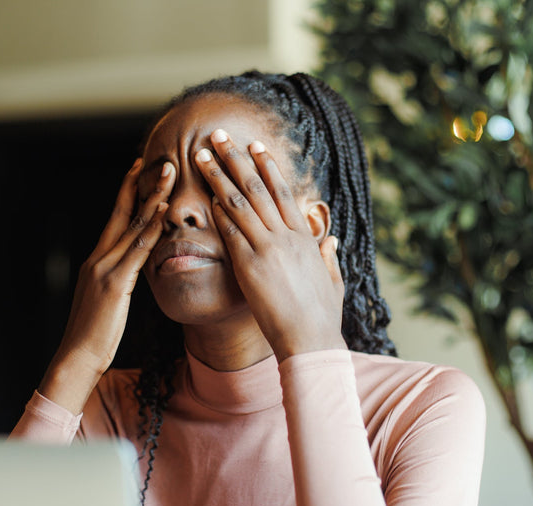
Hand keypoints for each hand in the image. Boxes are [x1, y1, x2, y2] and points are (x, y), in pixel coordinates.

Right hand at [39, 158, 174, 411]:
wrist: (75, 358)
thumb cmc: (92, 336)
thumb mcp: (106, 302)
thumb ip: (117, 281)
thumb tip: (129, 272)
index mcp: (96, 262)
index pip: (115, 220)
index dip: (127, 194)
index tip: (139, 171)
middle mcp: (99, 258)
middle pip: (121, 213)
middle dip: (140, 184)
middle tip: (159, 160)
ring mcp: (105, 268)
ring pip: (131, 225)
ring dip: (152, 197)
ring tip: (168, 174)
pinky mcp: (115, 283)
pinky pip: (137, 249)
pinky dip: (150, 228)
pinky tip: (162, 211)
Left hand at [195, 129, 345, 361]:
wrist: (310, 341)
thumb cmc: (321, 317)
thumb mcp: (333, 281)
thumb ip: (328, 257)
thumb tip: (331, 240)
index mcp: (305, 238)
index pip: (283, 193)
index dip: (267, 167)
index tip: (255, 147)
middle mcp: (286, 236)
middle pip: (257, 187)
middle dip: (236, 159)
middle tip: (219, 136)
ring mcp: (267, 248)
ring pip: (239, 203)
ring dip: (218, 176)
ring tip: (200, 155)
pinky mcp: (250, 266)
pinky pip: (230, 232)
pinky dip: (218, 212)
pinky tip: (204, 196)